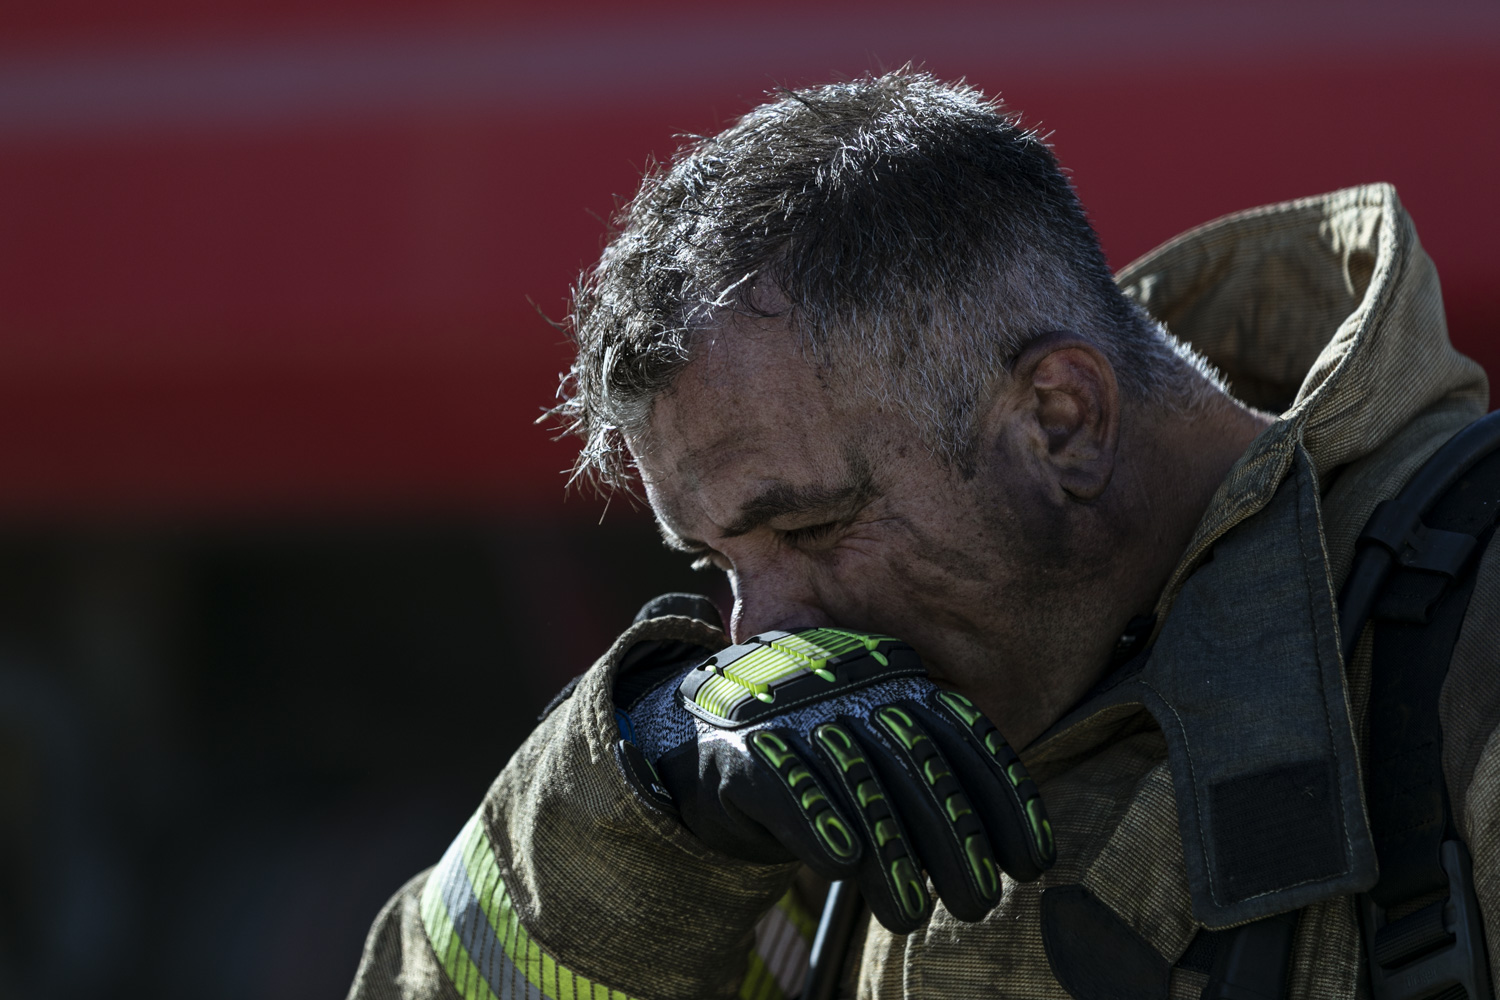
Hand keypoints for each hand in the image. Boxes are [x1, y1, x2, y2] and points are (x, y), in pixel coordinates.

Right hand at [618, 627, 1054, 933]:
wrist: (698, 735)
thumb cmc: (812, 759)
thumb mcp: (875, 756)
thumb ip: (929, 785)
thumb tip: (1001, 857)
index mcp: (895, 682)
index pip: (963, 737)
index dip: (1003, 798)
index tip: (1033, 861)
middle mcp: (849, 691)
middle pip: (915, 763)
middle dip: (954, 836)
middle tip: (978, 902)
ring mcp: (792, 715)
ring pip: (854, 781)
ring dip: (890, 850)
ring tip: (913, 912)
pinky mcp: (740, 752)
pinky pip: (785, 785)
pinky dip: (815, 821)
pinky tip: (842, 864)